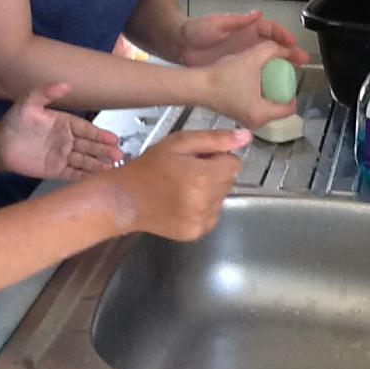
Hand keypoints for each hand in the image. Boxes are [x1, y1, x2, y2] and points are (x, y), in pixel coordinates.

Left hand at [0, 83, 122, 179]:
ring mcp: (62, 156)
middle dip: (104, 151)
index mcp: (65, 123)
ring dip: (98, 164)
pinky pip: (73, 173)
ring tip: (112, 167)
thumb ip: (46, 92)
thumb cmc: (14, 121)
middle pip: (89, 146)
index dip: (100, 135)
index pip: (86, 129)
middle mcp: (67, 140)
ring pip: (84, 160)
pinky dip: (85, 176)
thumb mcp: (28, 102)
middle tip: (118, 155)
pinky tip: (97, 177)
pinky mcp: (56, 170)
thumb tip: (65, 84)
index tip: (113, 138)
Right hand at [110, 129, 250, 240]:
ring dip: (208, 190)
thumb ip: (214, 139)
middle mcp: (204, 202)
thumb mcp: (178, 143)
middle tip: (186, 170)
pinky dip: (202, 206)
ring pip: (221, 197)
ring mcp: (201, 220)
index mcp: (202, 177)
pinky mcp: (196, 232)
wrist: (124, 199)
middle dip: (212, 173)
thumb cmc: (148, 168)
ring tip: (181, 186)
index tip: (197, 158)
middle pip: (228, 180)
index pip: (233, 163)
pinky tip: (181, 200)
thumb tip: (245, 137)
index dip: (216, 157)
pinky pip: (213, 214)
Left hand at [179, 11, 308, 67]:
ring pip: (267, 59)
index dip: (283, 35)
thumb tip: (257, 14)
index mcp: (245, 27)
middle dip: (288, 52)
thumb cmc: (196, 31)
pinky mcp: (235, 66)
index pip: (270, 29)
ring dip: (281, 65)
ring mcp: (242, 54)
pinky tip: (272, 84)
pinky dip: (266, 76)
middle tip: (302, 61)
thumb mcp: (217, 24)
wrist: (179, 46)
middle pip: (274, 45)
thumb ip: (236, 20)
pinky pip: (255, 71)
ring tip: (294, 74)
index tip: (293, 43)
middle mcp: (246, 40)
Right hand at [202, 41, 298, 128]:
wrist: (197, 84)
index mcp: (262, 114)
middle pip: (279, 106)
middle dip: (281, 89)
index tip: (289, 77)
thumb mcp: (251, 59)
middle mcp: (255, 122)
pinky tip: (253, 80)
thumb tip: (284, 48)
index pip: (290, 107)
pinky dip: (258, 94)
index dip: (293, 90)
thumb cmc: (220, 77)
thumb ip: (272, 50)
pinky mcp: (237, 114)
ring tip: (266, 75)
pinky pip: (256, 105)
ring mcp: (245, 120)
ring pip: (267, 105)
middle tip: (278, 74)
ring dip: (269, 91)